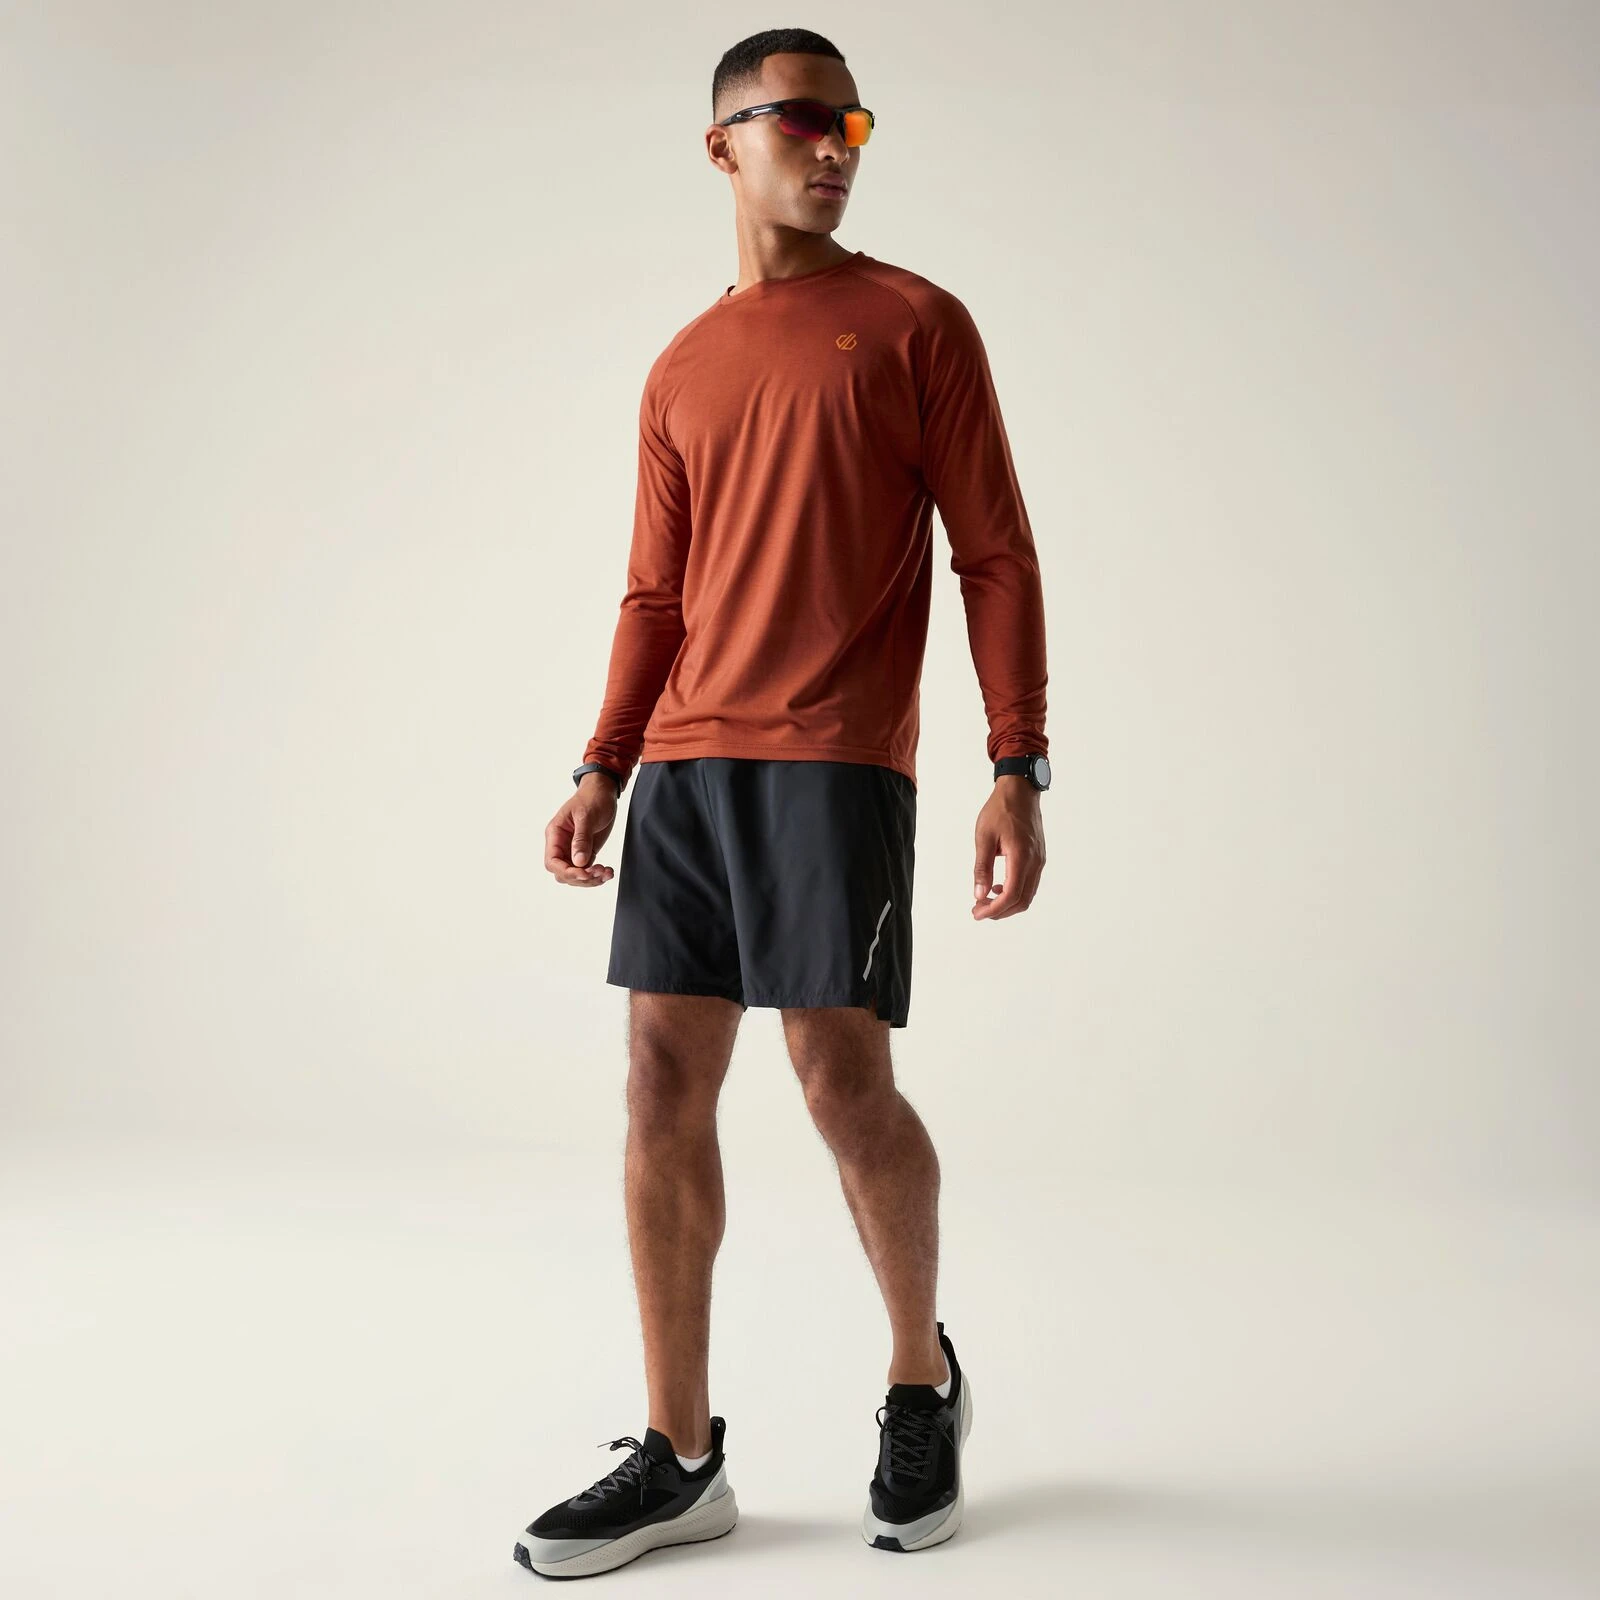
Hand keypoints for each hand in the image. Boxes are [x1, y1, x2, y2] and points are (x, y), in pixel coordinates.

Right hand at [546, 774, 617, 886]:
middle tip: (599, 872)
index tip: (584, 873)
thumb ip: (581, 839)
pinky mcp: (586, 852)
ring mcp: (573, 850)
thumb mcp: (586, 816)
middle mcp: (561, 845)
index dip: (566, 871)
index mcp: (555, 834)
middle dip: (581, 877)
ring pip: (576, 875)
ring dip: (591, 879)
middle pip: (563, 873)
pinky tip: (608, 872)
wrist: (603, 792)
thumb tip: (579, 862)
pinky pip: (588, 870)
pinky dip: (597, 875)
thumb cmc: (591, 799)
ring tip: (606, 873)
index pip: (552, 861)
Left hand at [972, 777, 1044, 919]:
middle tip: (979, 910)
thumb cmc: (1001, 810)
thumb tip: (979, 894)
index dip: (994, 909)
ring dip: (1007, 904)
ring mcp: (1039, 861)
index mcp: (1021, 857)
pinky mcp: (1038, 858)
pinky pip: (1029, 884)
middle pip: (1022, 901)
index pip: (1011, 895)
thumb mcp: (984, 837)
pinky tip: (998, 888)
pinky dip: (1015, 893)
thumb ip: (982, 868)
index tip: (977, 913)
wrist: (1020, 792)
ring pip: (1027, 895)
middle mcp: (1035, 862)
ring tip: (986, 901)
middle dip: (1000, 911)